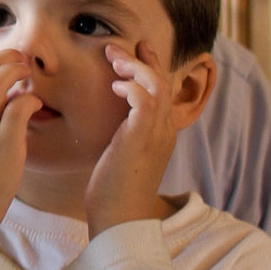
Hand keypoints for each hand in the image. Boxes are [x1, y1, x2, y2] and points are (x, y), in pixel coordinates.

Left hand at [83, 42, 174, 233]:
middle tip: (115, 48)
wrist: (118, 221)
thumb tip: (107, 124)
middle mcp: (163, 132)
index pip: (161, 91)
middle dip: (141, 59)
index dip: (150, 66)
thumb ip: (120, 136)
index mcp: (159, 135)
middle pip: (163, 82)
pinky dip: (131, 87)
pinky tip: (114, 87)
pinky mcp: (141, 140)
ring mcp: (155, 135)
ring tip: (114, 59)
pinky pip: (145, 101)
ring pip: (157, 86)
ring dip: (135, 68)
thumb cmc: (112, 193)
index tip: (134, 49)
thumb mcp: (119, 156)